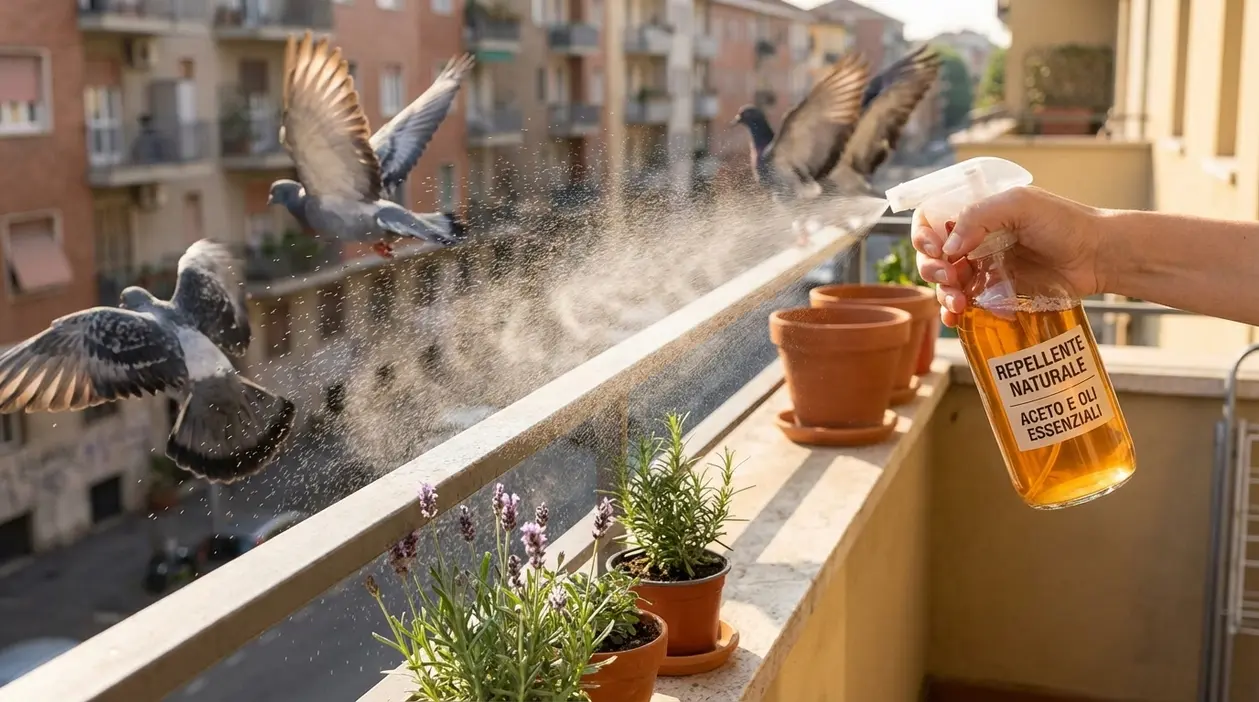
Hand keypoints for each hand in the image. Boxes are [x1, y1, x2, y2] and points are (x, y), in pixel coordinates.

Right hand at [911, 186, 1107, 326]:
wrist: (1098, 256)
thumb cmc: (1064, 222)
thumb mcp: (1020, 205)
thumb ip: (979, 216)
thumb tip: (949, 247)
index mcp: (976, 215)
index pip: (930, 220)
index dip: (923, 235)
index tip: (935, 248)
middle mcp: (974, 241)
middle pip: (932, 256)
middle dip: (931, 268)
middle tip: (948, 277)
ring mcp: (984, 269)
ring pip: (945, 284)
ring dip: (943, 294)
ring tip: (958, 304)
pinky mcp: (996, 295)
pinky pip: (965, 306)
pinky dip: (954, 315)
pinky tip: (956, 320)